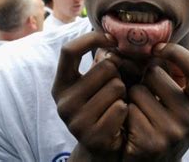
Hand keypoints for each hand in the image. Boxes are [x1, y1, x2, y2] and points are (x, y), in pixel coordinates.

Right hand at [52, 32, 126, 160]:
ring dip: (124, 93)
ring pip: (116, 86)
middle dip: (119, 74)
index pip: (69, 50)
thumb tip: (116, 39)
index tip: (112, 39)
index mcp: (61, 85)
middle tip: (118, 89)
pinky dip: (127, 111)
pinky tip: (121, 120)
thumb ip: (104, 61)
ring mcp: (75, 121)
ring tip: (117, 105)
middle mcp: (63, 102)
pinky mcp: (92, 136)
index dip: (92, 39)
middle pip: (104, 67)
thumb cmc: (105, 107)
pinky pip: (121, 107)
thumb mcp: (98, 83)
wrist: (103, 149)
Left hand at [123, 43, 188, 161]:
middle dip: (144, 77)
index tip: (157, 48)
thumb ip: (172, 76)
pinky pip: (126, 108)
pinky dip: (122, 112)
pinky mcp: (149, 144)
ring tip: (138, 112)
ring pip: (137, 90)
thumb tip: (151, 45)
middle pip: (157, 74)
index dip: (177, 53)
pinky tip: (129, 125)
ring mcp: (172, 134)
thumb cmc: (162, 124)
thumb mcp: (178, 103)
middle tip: (145, 93)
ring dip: (131, 96)